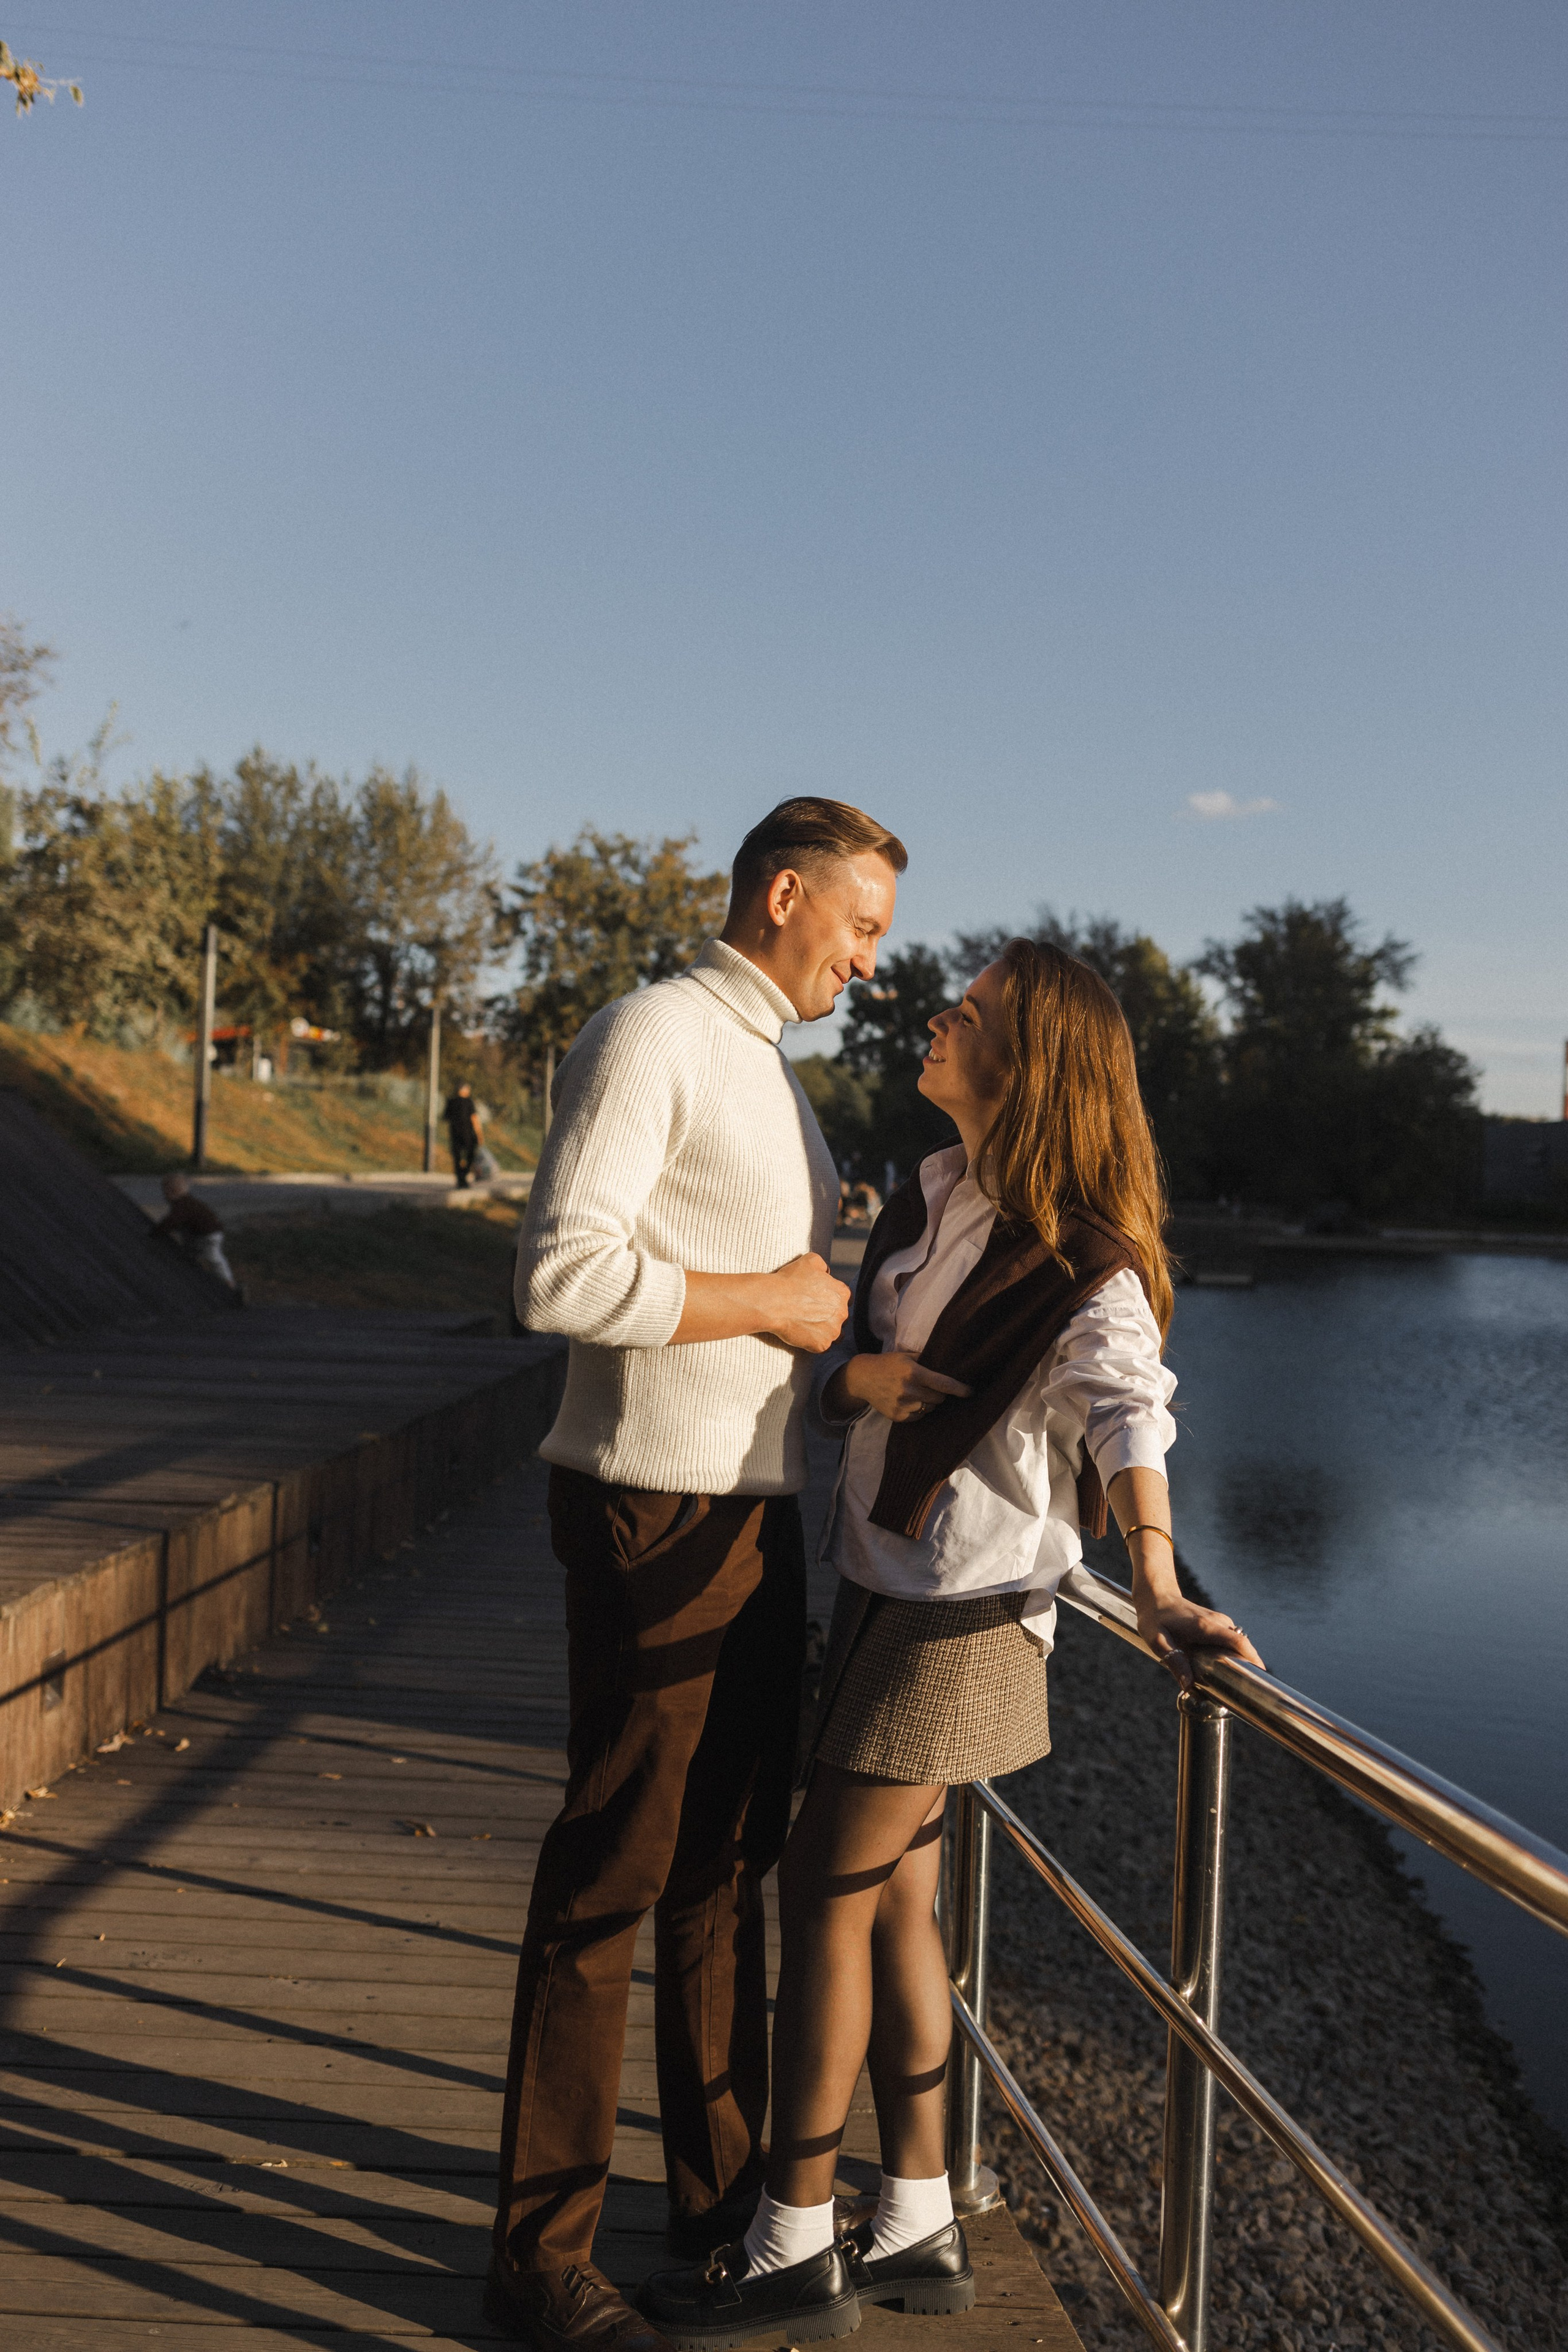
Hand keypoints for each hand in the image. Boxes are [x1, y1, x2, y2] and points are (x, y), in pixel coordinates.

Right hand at [762, 1254, 852, 1352]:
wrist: (773, 1302)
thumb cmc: (790, 1280)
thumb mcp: (810, 1261)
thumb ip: (824, 1266)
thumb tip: (827, 1272)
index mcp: (842, 1293)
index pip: (843, 1298)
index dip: (830, 1299)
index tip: (818, 1301)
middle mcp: (842, 1313)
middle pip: (840, 1317)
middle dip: (828, 1315)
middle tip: (810, 1314)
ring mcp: (833, 1331)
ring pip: (834, 1334)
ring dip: (824, 1331)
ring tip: (807, 1326)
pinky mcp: (822, 1345)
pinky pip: (822, 1346)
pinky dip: (814, 1343)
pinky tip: (802, 1335)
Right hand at [831, 1350, 971, 1422]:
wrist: (863, 1378)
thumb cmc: (888, 1364)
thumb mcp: (907, 1356)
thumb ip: (927, 1361)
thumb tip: (949, 1365)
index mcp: (913, 1373)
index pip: (943, 1383)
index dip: (960, 1389)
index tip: (970, 1392)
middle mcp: (909, 1390)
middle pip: (939, 1398)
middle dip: (940, 1393)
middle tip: (931, 1387)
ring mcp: (903, 1406)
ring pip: (930, 1408)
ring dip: (929, 1402)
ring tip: (917, 1393)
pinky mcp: (898, 1416)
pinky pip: (919, 1416)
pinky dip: (919, 1410)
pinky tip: (909, 1401)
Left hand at [1135, 1595, 1265, 1694]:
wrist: (1156, 1594)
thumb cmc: (1155, 1617)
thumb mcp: (1157, 1641)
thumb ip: (1174, 1661)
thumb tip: (1188, 1685)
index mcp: (1205, 1627)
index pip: (1238, 1641)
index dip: (1253, 1658)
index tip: (1261, 1675)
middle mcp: (1217, 1622)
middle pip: (1242, 1644)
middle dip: (1249, 1664)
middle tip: (1248, 1688)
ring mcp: (1219, 1621)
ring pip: (1237, 1643)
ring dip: (1240, 1659)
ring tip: (1236, 1681)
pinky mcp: (1217, 1623)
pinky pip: (1231, 1640)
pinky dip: (1233, 1653)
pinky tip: (1224, 1667)